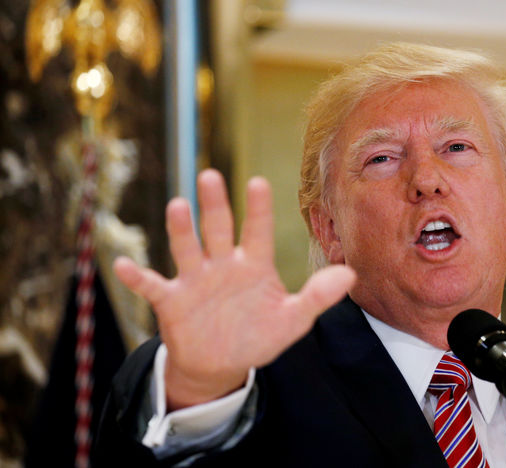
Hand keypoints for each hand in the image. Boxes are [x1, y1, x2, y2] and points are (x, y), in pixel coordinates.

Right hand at [113, 169, 355, 409]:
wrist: (222, 364)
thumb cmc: (258, 335)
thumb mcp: (293, 320)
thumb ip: (318, 297)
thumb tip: (350, 275)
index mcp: (254, 265)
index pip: (259, 231)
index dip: (258, 209)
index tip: (258, 182)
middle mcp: (223, 265)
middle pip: (219, 229)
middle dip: (215, 205)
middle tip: (210, 176)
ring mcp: (196, 280)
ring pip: (188, 248)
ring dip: (182, 230)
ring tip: (178, 206)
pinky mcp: (172, 301)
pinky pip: (152, 286)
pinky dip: (137, 277)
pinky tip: (122, 265)